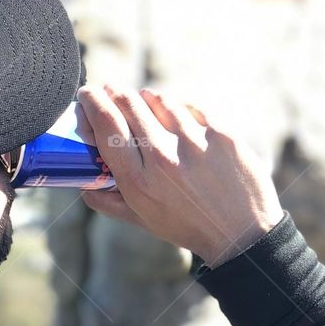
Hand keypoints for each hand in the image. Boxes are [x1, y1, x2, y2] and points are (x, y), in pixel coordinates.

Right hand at [75, 83, 283, 267]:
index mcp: (137, 181)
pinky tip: (177, 114)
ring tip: (144, 101)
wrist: (242, 235)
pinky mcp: (222, 135)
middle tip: (110, 90)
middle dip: (114, 92)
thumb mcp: (141, 220)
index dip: (92, 101)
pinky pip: (191, 106)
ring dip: (146, 97)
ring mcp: (195, 144)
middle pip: (128, 104)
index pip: (105, 124)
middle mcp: (163, 159)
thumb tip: (82, 184)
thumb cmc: (186, 227)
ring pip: (158, 99)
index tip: (87, 93)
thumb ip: (107, 201)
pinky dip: (179, 107)